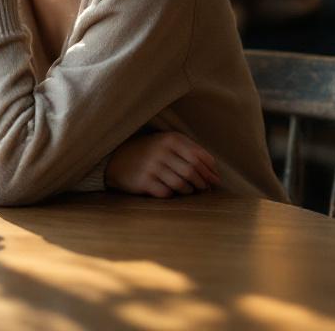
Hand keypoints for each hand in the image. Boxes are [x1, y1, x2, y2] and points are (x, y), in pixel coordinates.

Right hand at [104, 132, 220, 197]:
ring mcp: (151, 166)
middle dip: (202, 183)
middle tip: (205, 189)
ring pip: (181, 184)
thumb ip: (192, 152)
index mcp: (170, 139)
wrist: (118, 159)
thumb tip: (216, 175)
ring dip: (189, 190)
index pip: (199, 157)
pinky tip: (172, 192)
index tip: (215, 180)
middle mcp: (161, 151)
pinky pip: (166, 193)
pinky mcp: (143, 181)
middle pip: (191, 171)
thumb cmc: (151, 152)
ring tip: (189, 190)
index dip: (210, 171)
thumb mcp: (169, 144)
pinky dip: (172, 195)